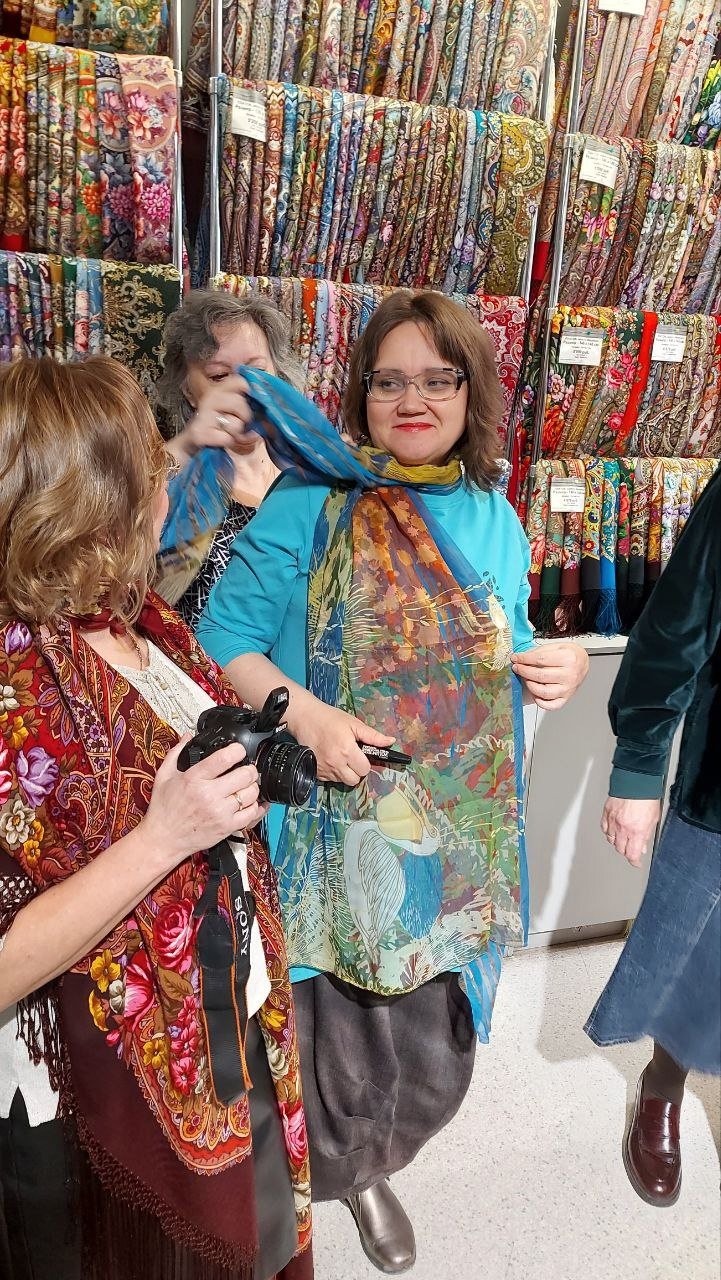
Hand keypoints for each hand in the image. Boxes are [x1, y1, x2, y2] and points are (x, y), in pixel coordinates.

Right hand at [142, 738, 268, 871]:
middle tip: (246, 769)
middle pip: (245, 775)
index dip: (238, 750)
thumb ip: (176, 753)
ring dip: (253, 787)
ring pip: (251, 794)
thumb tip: (187, 736)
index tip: (238, 751)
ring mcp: (220, 813)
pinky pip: (251, 814)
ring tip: (246, 785)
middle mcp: (209, 795)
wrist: (163, 839)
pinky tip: (249, 802)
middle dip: (249, 769)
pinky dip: (256, 806)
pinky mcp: (226, 827)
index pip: (225, 758)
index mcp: (194, 779)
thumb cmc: (163, 809)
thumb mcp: (163, 776)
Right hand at [169, 376, 253, 462]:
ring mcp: (204, 415)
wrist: (191, 445)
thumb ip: (246, 408)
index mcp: (218, 390)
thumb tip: (266, 414)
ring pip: (236, 424)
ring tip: (226, 432)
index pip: (240, 381)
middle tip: (238, 423)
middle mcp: (210, 398)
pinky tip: (219, 440)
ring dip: (236, 433)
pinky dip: (227, 443)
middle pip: (241, 404)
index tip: (249, 401)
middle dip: (245, 418)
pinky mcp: (201, 432)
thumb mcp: (230, 413)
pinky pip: (227, 438)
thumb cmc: (217, 427)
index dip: (250, 392)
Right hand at [291, 699, 394, 785]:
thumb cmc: (331, 719)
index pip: (364, 770)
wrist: (305, 718)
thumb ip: (373, 736)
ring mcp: (324, 769)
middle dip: (356, 770)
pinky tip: (330, 759)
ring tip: (339, 756)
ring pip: (342, 781)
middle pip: (354, 780)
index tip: (360, 754)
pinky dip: (333, 772)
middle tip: (351, 757)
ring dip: (344, 772)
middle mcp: (335, 763)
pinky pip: (330, 779)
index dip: (364, 762)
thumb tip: (391, 742)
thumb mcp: (353, 724)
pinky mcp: (315, 772)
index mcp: (347, 751)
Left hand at [511, 642, 588, 709]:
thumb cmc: (570, 654)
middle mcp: (570, 675)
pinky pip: (551, 705)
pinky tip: (535, 693)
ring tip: (526, 678)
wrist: (583, 662)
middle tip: (517, 667)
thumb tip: (521, 658)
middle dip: (524, 671)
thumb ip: (539, 652)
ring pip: (543, 692)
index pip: (540, 660)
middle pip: (540, 676)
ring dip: (530, 685)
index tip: (516, 658)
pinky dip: (540, 701)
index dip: (524, 659)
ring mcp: (568, 689)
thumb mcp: (556, 646)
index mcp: (568, 659)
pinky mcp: (566, 698)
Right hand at [601, 796, 660, 867]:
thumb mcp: (653, 819)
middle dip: (626, 852)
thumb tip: (642, 846)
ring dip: (617, 842)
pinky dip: (608, 832)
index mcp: (636, 832)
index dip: (634, 861)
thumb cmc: (646, 797)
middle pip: (620, 849)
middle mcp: (623, 829)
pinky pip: (604, 828)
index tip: (636, 862)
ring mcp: (613, 821)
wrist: (636, 781)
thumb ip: (646, 835)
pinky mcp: (606, 813)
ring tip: (622, 840)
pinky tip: (612, 830)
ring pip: (610, 840)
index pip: (632, 854)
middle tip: (630, 850)